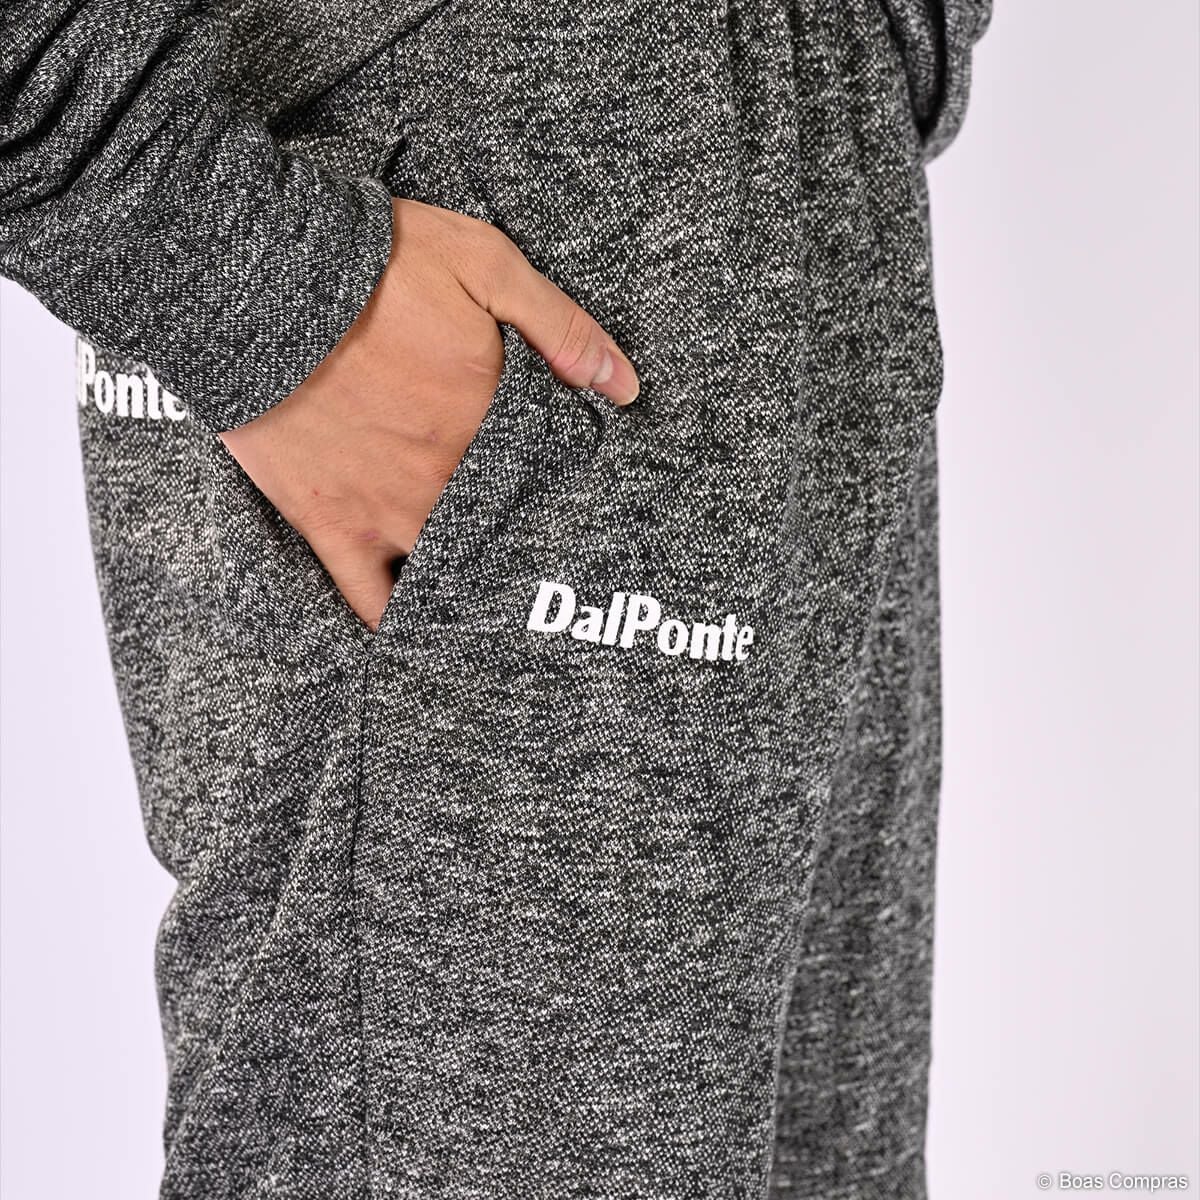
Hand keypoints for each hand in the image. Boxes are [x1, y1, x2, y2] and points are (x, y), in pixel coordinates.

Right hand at [219, 198, 639, 630]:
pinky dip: (398, 620)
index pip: (553, 475)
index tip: (580, 496)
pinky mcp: (333, 526)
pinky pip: (372, 598)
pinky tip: (421, 630)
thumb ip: (563, 328)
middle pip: (509, 530)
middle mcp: (450, 477)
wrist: (254, 283)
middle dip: (531, 542)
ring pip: (455, 571)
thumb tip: (626, 387)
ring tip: (500, 601)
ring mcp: (391, 510)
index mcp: (492, 420)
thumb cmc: (372, 265)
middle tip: (548, 557)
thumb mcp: (485, 264)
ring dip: (479, 584)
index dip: (568, 487)